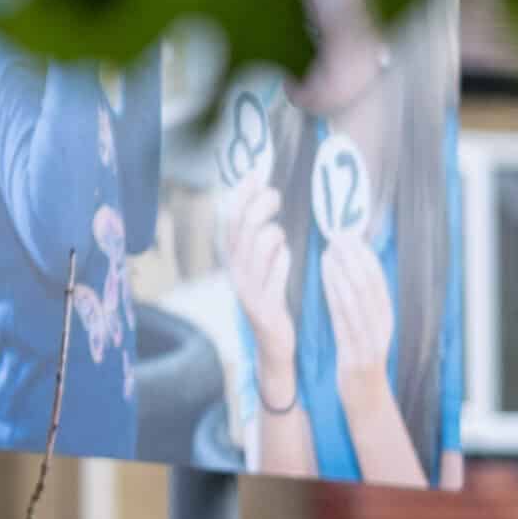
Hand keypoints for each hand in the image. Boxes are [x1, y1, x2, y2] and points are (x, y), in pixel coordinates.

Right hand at [223, 179, 296, 404]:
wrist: (274, 344)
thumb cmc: (273, 299)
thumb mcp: (262, 266)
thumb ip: (261, 238)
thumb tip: (266, 202)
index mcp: (235, 259)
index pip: (231, 218)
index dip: (241, 195)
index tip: (256, 174)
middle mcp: (237, 272)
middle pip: (242, 229)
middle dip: (258, 207)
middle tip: (275, 196)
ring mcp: (249, 290)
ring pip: (254, 250)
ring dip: (270, 234)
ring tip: (280, 233)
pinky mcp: (264, 307)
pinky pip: (272, 278)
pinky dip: (279, 262)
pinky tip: (286, 254)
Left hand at [321, 233, 398, 417]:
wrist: (364, 395)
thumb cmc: (357, 355)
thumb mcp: (362, 326)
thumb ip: (357, 302)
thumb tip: (347, 268)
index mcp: (386, 316)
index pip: (378, 280)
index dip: (365, 256)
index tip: (349, 236)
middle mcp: (382, 325)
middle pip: (370, 285)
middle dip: (354, 258)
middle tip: (337, 237)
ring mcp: (371, 339)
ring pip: (358, 298)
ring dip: (343, 271)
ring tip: (328, 251)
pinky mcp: (357, 351)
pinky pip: (345, 317)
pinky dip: (335, 293)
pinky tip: (325, 277)